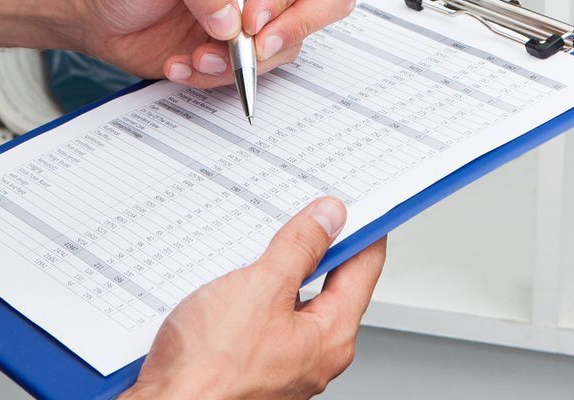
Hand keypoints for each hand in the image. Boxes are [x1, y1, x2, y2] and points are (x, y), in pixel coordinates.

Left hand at [75, 0, 354, 85]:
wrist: (91, 9)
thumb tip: (231, 14)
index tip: (251, 18)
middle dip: (295, 27)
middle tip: (257, 47)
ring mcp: (257, 11)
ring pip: (290, 42)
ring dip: (244, 60)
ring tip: (196, 54)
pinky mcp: (241, 47)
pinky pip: (255, 71)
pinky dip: (220, 76)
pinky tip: (184, 62)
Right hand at [127, 197, 386, 399]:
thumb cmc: (209, 370)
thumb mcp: (261, 287)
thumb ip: (300, 248)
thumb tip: (329, 219)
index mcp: (330, 337)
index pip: (364, 268)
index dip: (362, 229)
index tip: (351, 204)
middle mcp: (313, 356)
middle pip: (330, 286)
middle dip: (316, 248)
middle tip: (301, 214)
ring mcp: (282, 365)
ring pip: (291, 303)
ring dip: (277, 272)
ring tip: (255, 247)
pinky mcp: (251, 367)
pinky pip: (263, 321)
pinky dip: (253, 296)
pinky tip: (229, 285)